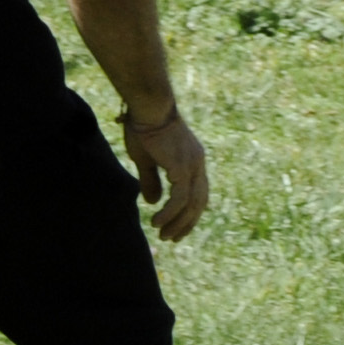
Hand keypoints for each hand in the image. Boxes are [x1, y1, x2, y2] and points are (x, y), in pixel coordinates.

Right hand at [120, 107, 209, 242]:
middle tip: (172, 238)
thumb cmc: (144, 125)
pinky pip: (180, 199)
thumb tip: (153, 202)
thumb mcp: (146, 159)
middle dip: (186, 223)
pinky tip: (157, 221)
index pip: (198, 193)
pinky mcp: (182, 167)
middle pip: (199, 202)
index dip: (190, 213)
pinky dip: (170, 214)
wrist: (148, 105)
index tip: (177, 228)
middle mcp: (197, 162)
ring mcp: (192, 165)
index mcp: (192, 158)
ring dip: (177, 223)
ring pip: (191, 204)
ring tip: (163, 235)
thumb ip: (151, 181)